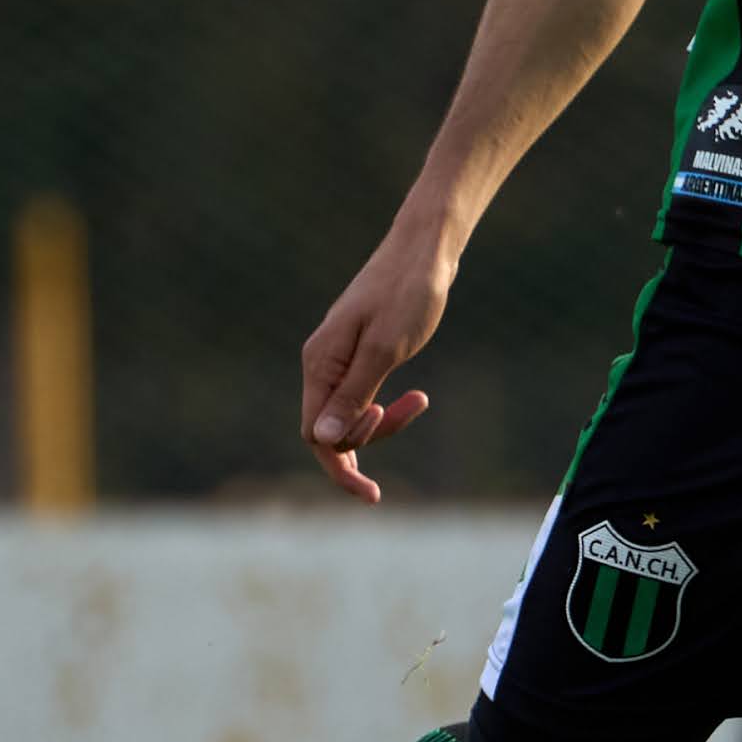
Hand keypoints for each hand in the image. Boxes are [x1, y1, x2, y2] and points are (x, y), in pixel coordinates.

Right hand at [298, 220, 448, 503]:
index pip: (315, 435)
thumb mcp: (384, 349)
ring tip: (421, 400)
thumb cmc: (407, 294)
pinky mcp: (360, 355)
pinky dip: (387, 406)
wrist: (425, 251)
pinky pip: (363, 397)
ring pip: (349, 415)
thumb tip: (323, 441)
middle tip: (412, 411)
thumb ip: (352, 395)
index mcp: (320, 363)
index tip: (372, 490)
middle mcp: (322, 363)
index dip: (340, 466)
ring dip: (384, 422)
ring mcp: (340, 359)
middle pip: (330, 430)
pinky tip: (417, 398)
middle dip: (367, 440)